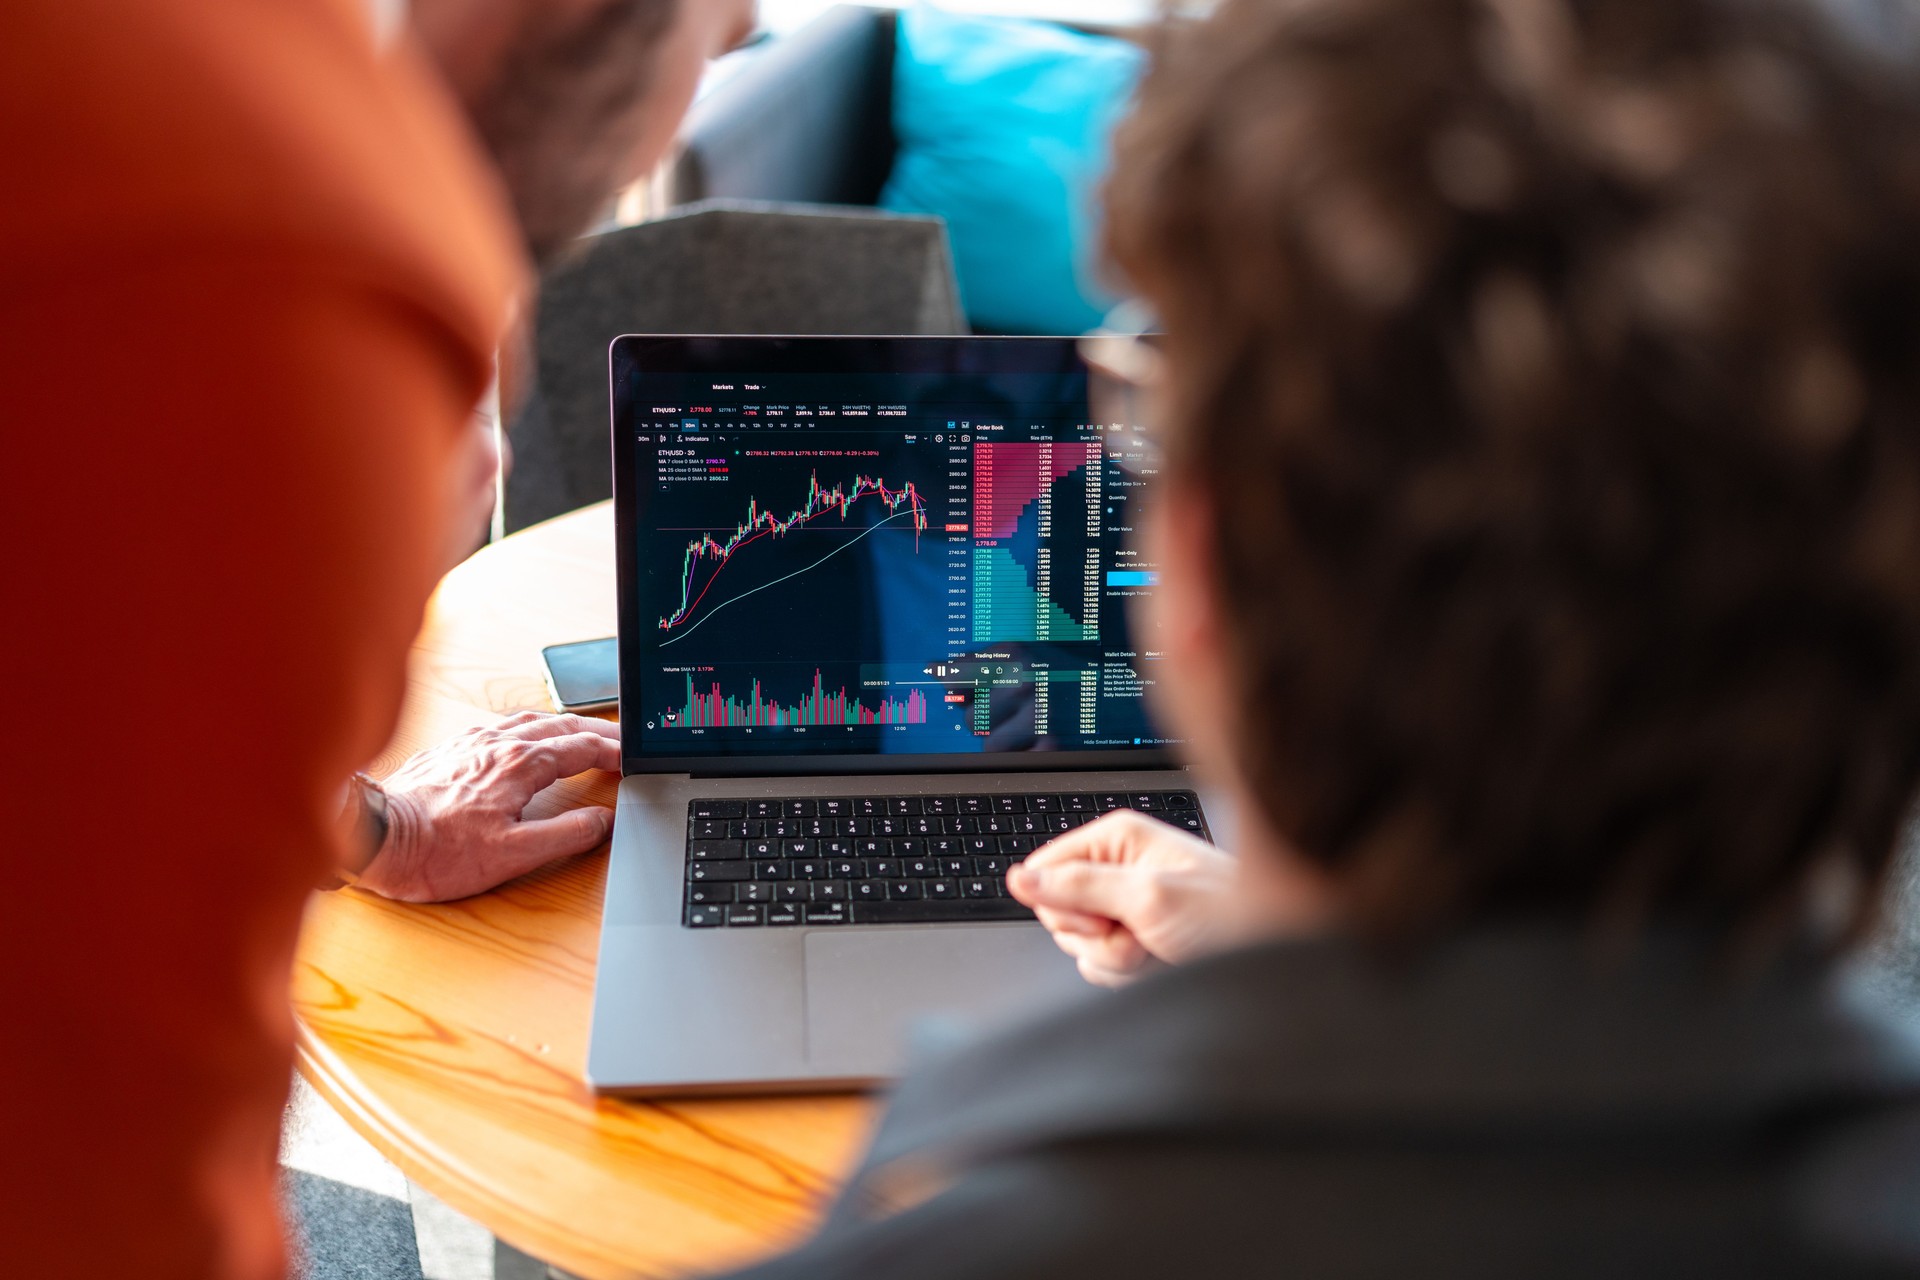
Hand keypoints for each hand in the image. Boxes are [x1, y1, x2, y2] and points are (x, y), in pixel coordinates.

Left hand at [355, 712, 619, 902]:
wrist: (373, 838)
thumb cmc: (436, 851)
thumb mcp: (513, 855)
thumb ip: (566, 835)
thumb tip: (602, 821)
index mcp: (520, 764)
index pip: (582, 748)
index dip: (614, 753)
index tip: (632, 760)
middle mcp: (498, 743)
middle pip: (561, 726)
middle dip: (596, 731)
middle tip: (620, 741)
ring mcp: (471, 743)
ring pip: (530, 720)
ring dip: (564, 725)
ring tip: (581, 733)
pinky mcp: (450, 750)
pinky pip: (502, 725)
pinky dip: (530, 727)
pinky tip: (524, 738)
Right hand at [1006, 811, 1246, 987]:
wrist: (1275, 950)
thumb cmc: (1230, 914)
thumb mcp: (1148, 898)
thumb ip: (1079, 887)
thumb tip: (1021, 878)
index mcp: (1118, 839)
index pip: (1045, 869)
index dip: (1062, 902)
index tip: (1099, 913)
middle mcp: (1118, 868)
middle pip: (1058, 912)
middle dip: (1094, 936)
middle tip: (1137, 933)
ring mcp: (1127, 907)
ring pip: (1079, 945)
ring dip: (1114, 959)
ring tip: (1156, 947)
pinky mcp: (1136, 940)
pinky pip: (1101, 965)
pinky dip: (1127, 973)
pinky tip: (1159, 962)